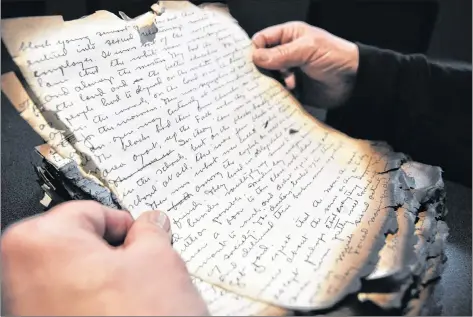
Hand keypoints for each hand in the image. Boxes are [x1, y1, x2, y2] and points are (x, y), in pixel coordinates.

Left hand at [1, 201, 207, 315]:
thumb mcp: (159, 262)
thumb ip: (151, 232)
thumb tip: (151, 224)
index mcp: (40, 244)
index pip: (90, 212)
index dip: (124, 224)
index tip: (142, 235)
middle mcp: (21, 278)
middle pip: (80, 246)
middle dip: (116, 254)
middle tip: (144, 268)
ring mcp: (28, 310)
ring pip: (78, 278)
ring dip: (110, 281)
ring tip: (137, 299)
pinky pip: (73, 305)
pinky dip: (98, 305)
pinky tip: (124, 315)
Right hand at [252, 21, 358, 108]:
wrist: (353, 82)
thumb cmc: (335, 57)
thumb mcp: (307, 49)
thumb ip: (281, 54)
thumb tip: (255, 57)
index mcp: (288, 36)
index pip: (262, 40)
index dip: (255, 50)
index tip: (252, 63)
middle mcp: (286, 53)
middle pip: (262, 61)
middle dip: (263, 69)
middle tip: (272, 75)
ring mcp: (288, 71)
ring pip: (268, 78)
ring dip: (275, 82)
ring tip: (291, 84)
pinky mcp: (292, 89)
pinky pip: (277, 92)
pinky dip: (279, 94)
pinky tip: (292, 92)